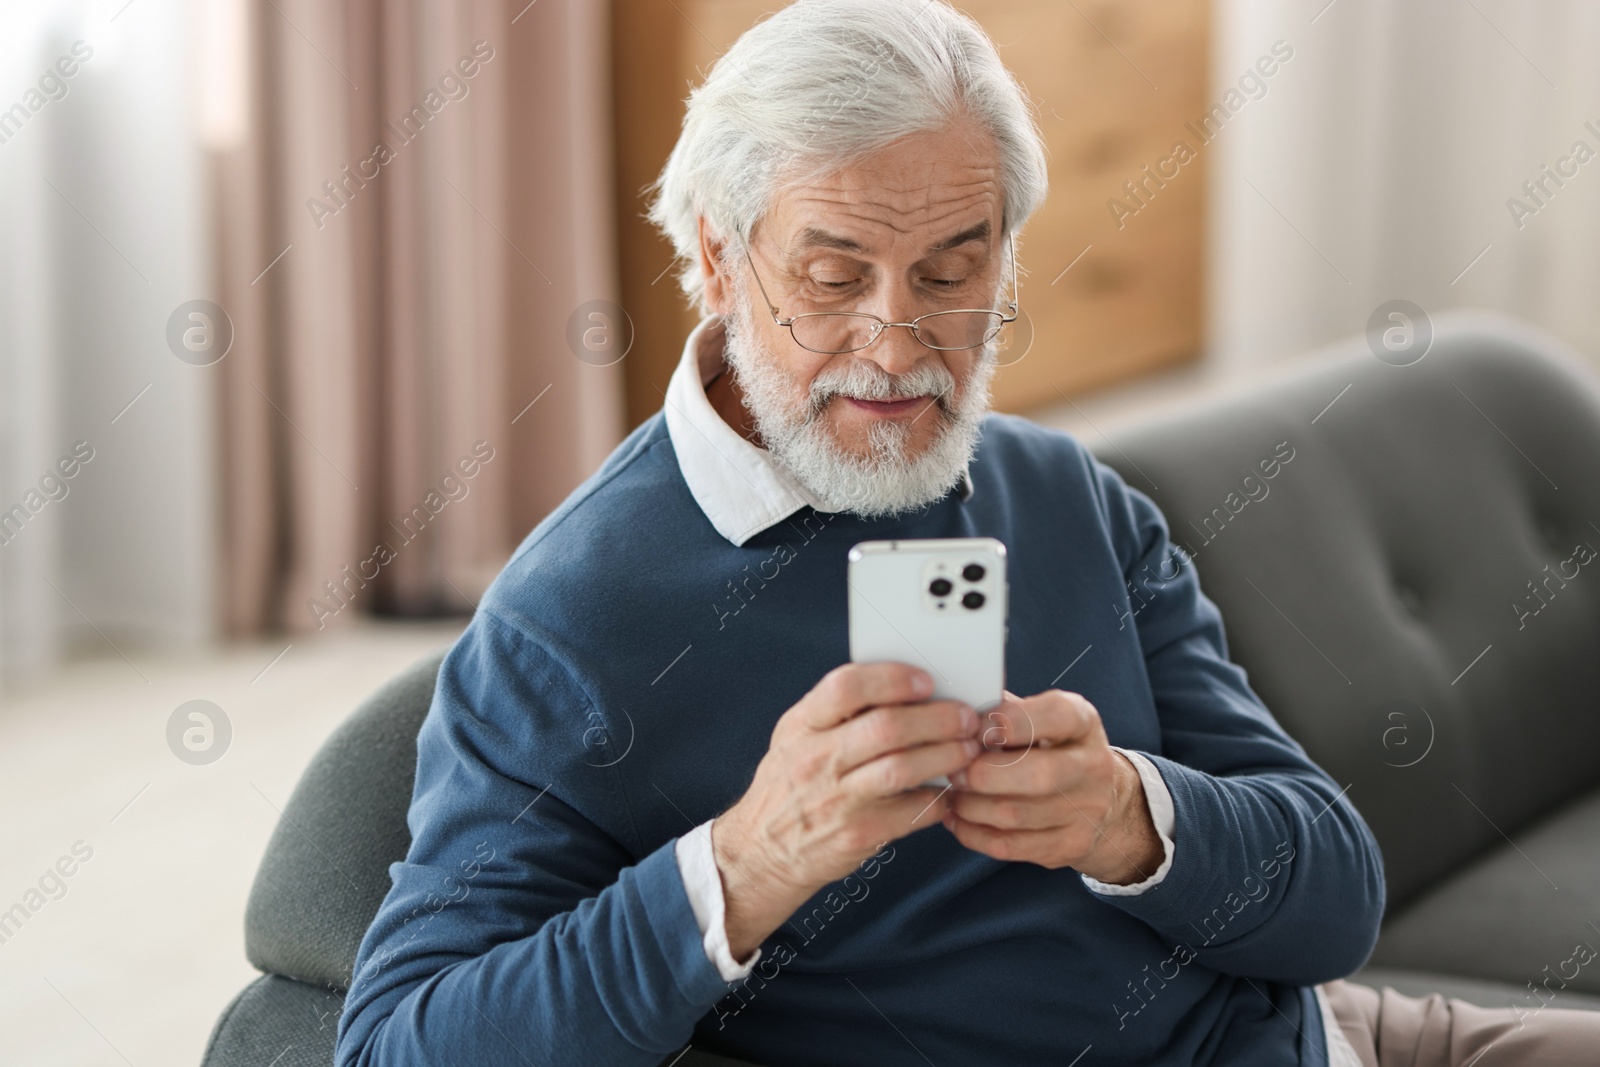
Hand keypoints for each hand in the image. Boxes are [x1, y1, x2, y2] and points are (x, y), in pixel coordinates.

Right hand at [712, 662, 981, 959]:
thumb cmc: (791, 786)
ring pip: (903, 768)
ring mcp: (836, 800)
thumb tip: (906, 687)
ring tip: (968, 749)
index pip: (845, 687)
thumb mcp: (796, 738)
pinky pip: (911, 811)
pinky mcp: (858, 834)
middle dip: (938, 719)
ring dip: (946, 755)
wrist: (761, 852)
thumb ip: (837, 712)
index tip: (926, 680)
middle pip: (886, 727)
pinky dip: (938, 799)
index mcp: (802, 725)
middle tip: (967, 717)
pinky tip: (949, 791)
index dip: (892, 679)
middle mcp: (815, 760)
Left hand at [943, 689, 1161, 884]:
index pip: (1055, 716)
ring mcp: (1087, 810)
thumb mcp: (1039, 717)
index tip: (973, 727)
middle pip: (1037, 774)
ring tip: (951, 794)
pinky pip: (1010, 846)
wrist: (1098, 796)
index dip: (1009, 721)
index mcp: (1082, 722)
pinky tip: (957, 819)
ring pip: (1015, 814)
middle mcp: (1093, 766)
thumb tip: (956, 711)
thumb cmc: (1051, 747)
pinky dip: (973, 833)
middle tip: (953, 770)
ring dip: (971, 806)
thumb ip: (1003, 710)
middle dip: (983, 774)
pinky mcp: (1071, 845)